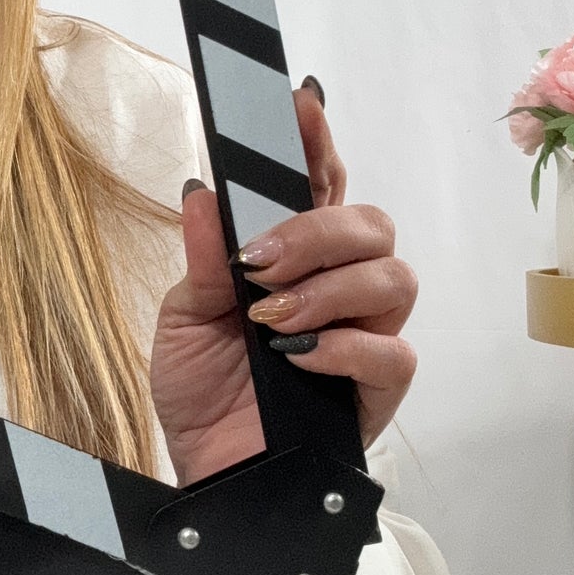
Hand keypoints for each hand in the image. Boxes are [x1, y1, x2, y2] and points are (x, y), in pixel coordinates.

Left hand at [149, 86, 417, 484]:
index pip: (320, 186)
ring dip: (326, 288)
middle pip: (371, 224)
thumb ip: (200, 261)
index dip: (317, 142)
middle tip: (259, 263)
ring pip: (392, 276)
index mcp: (292, 258)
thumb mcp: (181, 319)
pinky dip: (343, 345)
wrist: (207, 471)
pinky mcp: (379, 388)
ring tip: (270, 319)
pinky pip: (392, 349)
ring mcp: (365, 335)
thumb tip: (203, 194)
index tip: (300, 103)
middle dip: (316, 232)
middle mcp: (339, 287)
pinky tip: (298, 358)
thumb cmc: (201, 392)